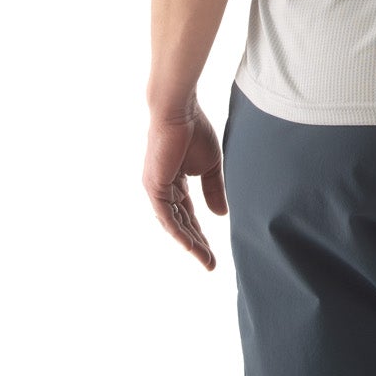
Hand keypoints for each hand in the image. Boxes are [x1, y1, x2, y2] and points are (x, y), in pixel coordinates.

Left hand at [142, 100, 225, 271]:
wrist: (180, 111)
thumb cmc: (194, 131)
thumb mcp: (210, 166)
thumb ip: (213, 190)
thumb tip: (220, 215)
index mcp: (174, 184)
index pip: (187, 215)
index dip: (200, 233)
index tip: (213, 252)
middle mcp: (162, 190)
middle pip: (180, 224)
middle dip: (196, 244)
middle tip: (210, 263)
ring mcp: (156, 189)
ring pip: (173, 224)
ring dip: (190, 243)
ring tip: (205, 260)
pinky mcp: (154, 187)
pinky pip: (167, 216)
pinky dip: (178, 232)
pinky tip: (190, 246)